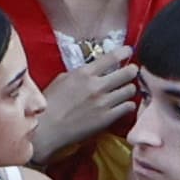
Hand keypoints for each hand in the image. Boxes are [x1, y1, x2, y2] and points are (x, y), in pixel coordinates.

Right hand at [29, 37, 140, 158]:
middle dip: (132, 70)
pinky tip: (124, 105)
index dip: (124, 52)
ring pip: (130, 90)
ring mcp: (103, 102)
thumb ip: (80, 74)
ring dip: (130, 88)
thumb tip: (93, 71)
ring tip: (126, 89)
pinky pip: (128, 107)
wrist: (47, 128)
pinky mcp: (107, 118)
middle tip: (132, 71)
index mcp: (84, 73)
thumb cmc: (49, 103)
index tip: (128, 51)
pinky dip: (128, 105)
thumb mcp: (61, 80)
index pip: (111, 57)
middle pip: (127, 73)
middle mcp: (96, 86)